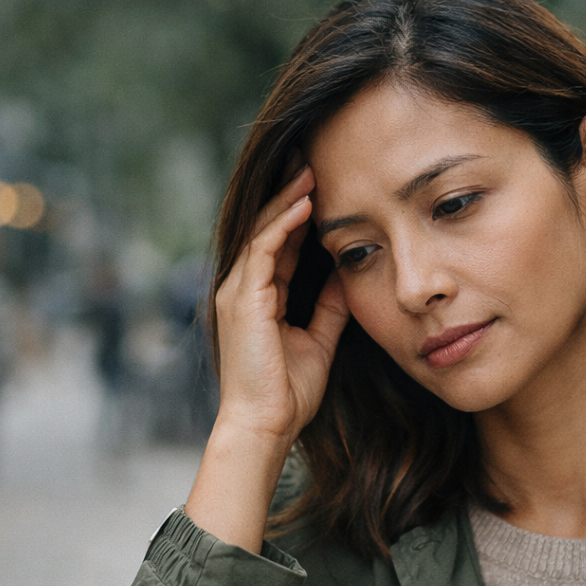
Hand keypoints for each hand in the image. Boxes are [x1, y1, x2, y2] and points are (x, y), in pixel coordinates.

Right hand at [184, 166, 348, 553]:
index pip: (280, 245)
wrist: (265, 426)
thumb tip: (347, 275)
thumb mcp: (318, 339)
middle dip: (290, 194)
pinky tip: (306, 202)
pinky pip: (263, 250)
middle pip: (267, 228)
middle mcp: (243, 289)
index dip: (301, 216)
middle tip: (313, 158)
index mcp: (260, 298)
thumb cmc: (288, 393)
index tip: (325, 187)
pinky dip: (284, 224)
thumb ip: (329, 306)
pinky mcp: (243, 299)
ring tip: (311, 168)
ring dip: (288, 199)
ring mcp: (238, 292)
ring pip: (263, 231)